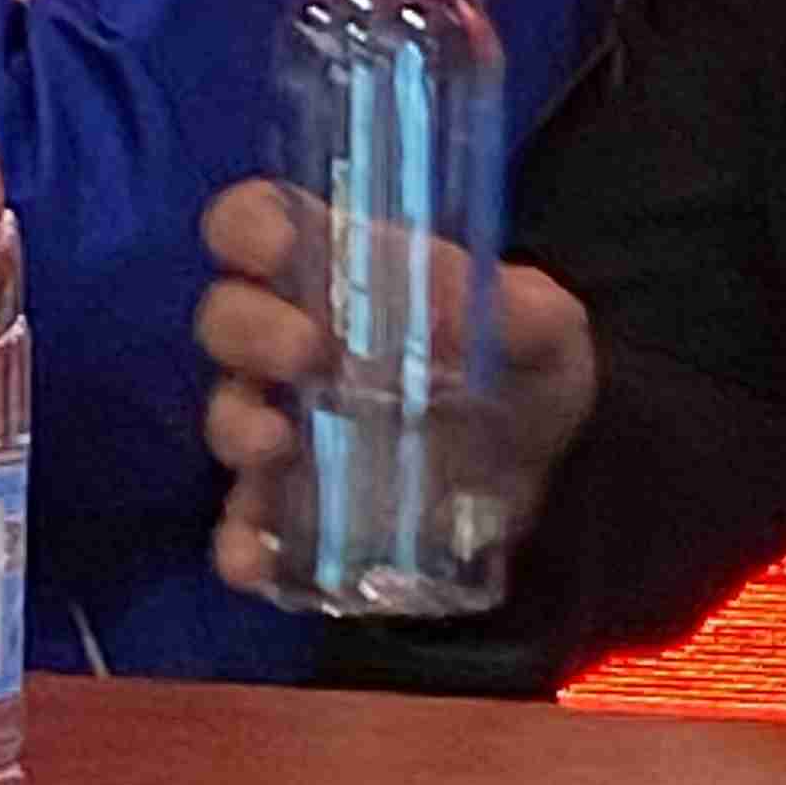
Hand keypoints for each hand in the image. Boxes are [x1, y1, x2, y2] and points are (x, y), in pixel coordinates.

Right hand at [195, 178, 599, 596]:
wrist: (556, 476)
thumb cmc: (530, 371)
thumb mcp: (545, 329)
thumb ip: (518, 311)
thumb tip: (456, 310)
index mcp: (343, 275)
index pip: (259, 225)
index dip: (248, 227)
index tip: (275, 249)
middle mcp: (297, 345)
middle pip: (228, 318)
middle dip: (248, 328)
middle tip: (304, 352)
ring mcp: (290, 430)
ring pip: (228, 415)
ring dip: (236, 426)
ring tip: (275, 444)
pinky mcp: (297, 511)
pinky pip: (245, 526)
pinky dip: (237, 543)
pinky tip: (251, 558)